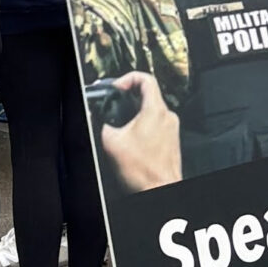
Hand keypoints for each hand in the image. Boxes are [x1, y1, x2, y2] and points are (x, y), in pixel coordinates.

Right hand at [99, 73, 179, 191]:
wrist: (158, 189)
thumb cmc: (143, 171)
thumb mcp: (111, 142)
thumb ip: (102, 122)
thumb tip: (96, 115)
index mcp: (156, 110)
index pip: (145, 78)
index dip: (127, 78)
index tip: (117, 87)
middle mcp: (167, 117)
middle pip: (147, 95)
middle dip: (128, 99)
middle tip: (115, 106)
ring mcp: (172, 128)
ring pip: (151, 111)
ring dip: (135, 115)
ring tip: (122, 126)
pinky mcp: (171, 140)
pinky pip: (156, 125)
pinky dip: (143, 127)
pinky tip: (132, 140)